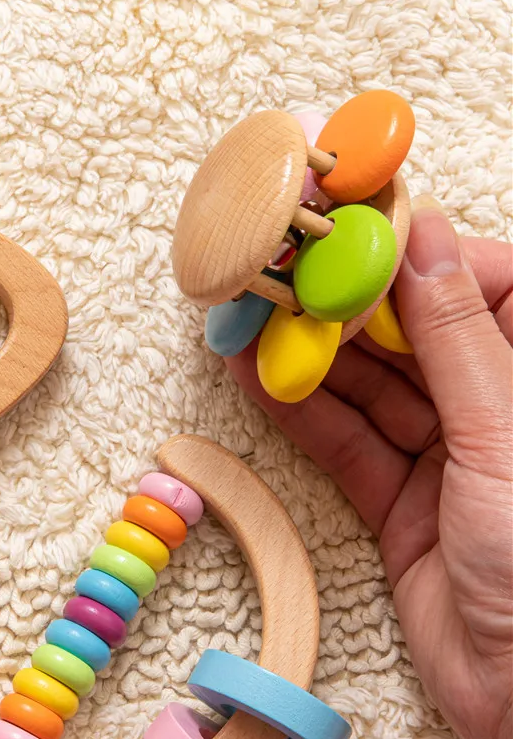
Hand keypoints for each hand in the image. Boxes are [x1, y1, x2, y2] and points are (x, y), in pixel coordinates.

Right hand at [226, 197, 512, 738]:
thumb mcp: (503, 438)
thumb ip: (458, 339)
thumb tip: (428, 240)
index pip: (485, 288)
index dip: (418, 256)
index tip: (351, 231)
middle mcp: (501, 412)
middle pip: (417, 338)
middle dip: (349, 308)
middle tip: (281, 275)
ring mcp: (452, 461)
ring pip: (374, 392)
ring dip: (314, 360)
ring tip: (252, 322)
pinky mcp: (404, 507)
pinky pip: (349, 448)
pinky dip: (304, 417)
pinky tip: (260, 382)